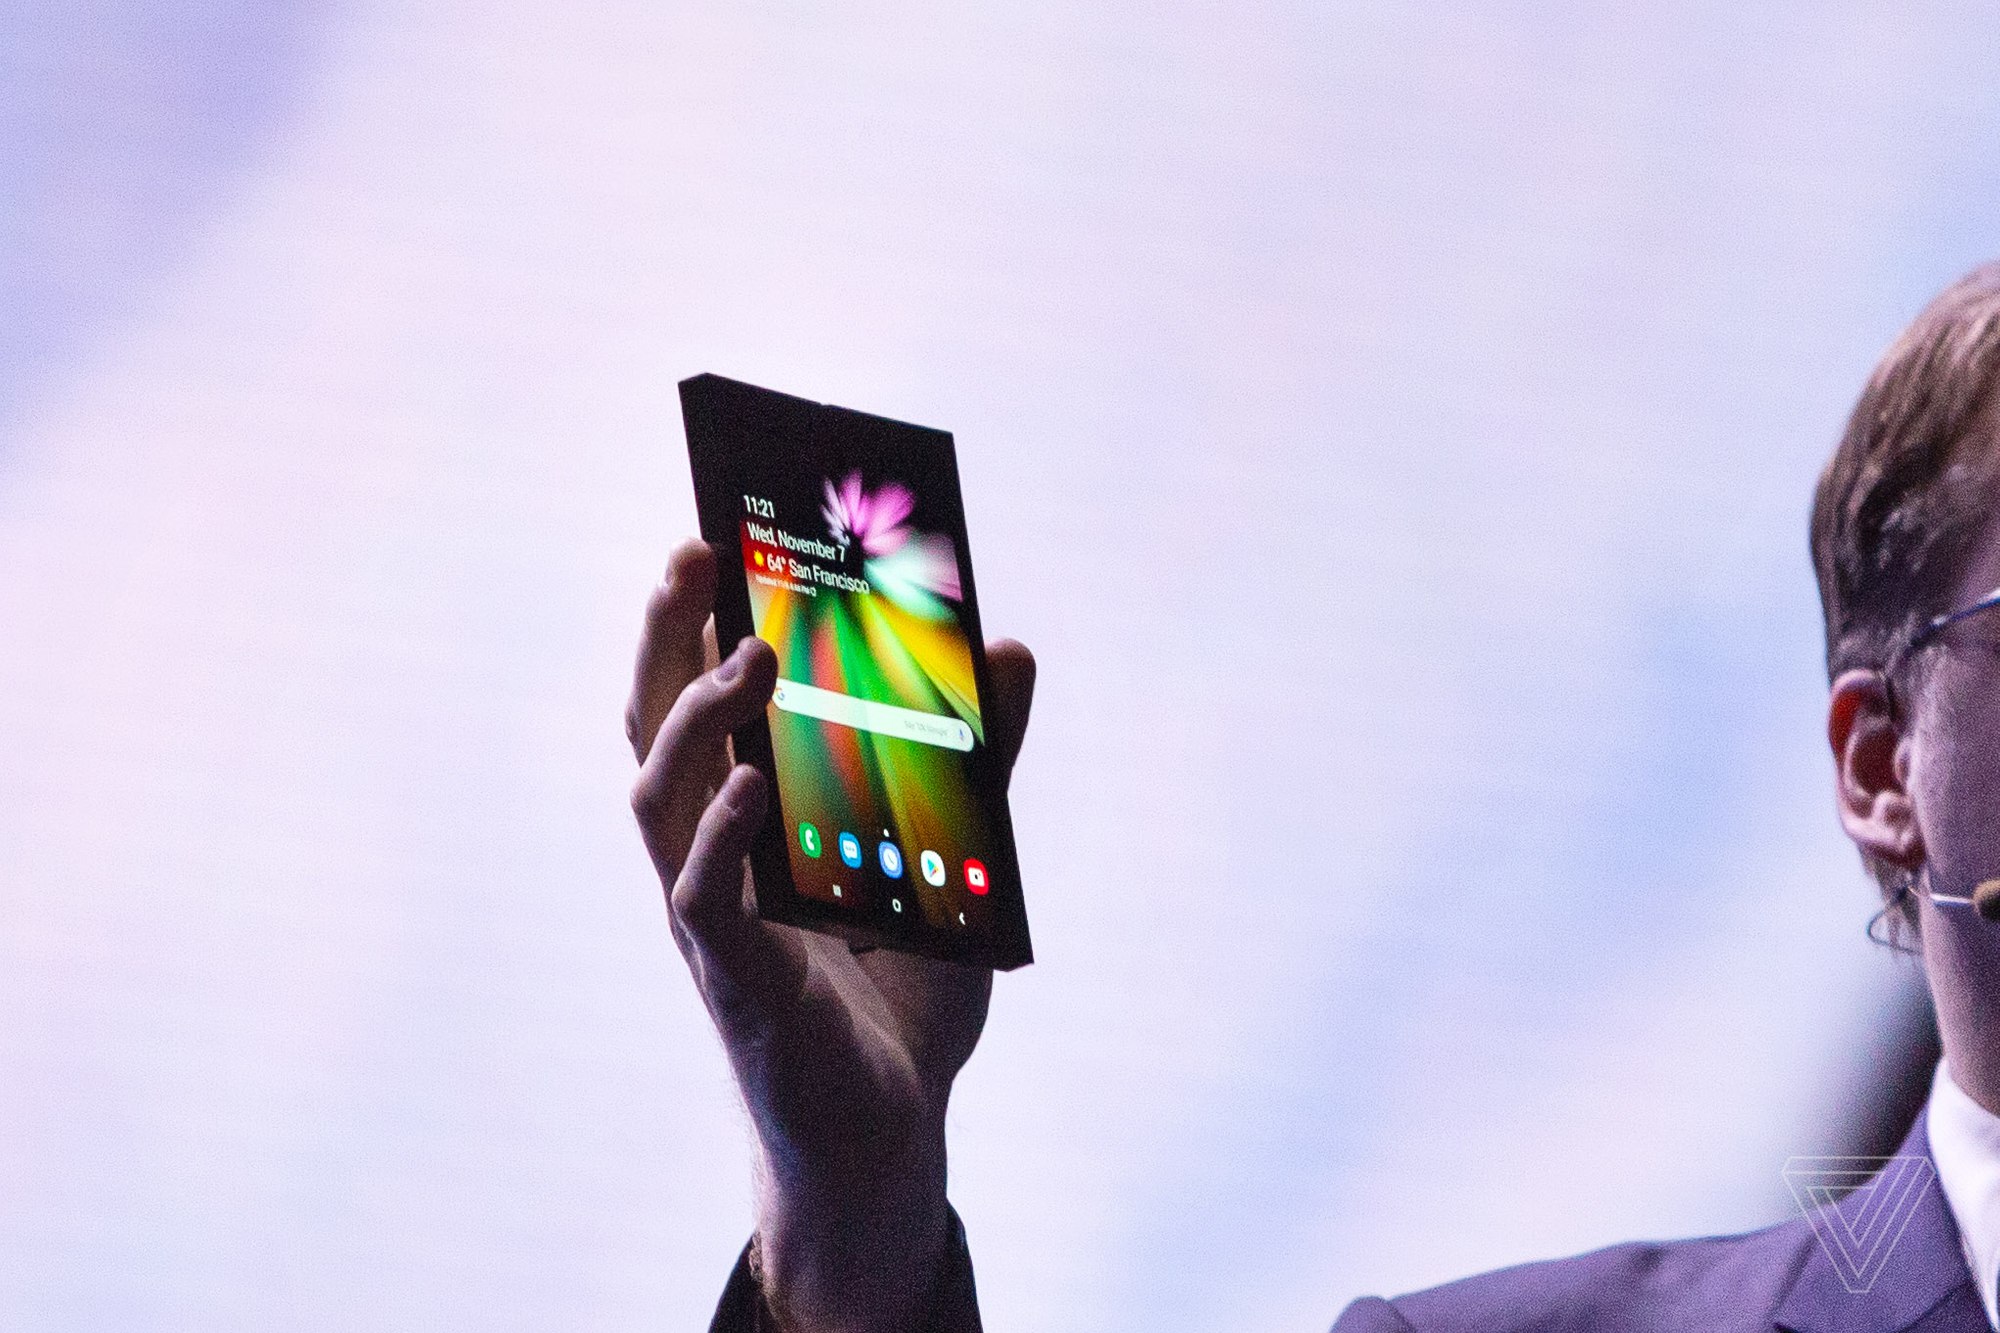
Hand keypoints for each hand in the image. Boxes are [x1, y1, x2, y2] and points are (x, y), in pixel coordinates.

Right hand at [628, 540, 1035, 1332]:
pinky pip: (702, 901)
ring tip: (747, 651)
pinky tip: (752, 785)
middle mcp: (711, 855)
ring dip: (695, 719)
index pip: (706, 699)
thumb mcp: (960, 850)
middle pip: (656, 728)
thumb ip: (979, 757)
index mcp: (750, 817)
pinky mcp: (736, 984)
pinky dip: (720, 837)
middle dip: (666, 636)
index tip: (724, 527)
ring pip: (659, 800)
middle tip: (698, 549)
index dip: (702, 616)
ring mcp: (713, 920)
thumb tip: (1009, 648)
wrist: (894, 1132)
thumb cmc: (905, 990)